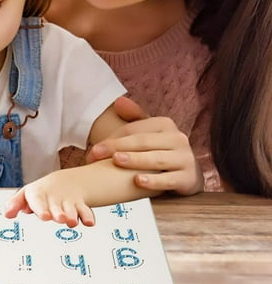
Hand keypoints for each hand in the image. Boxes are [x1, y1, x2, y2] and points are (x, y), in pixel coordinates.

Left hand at [4, 171, 94, 227]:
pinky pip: (85, 210)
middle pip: (56, 206)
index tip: (45, 217)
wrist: (63, 183)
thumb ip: (15, 203)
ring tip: (71, 222)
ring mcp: (67, 202)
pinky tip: (89, 222)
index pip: (38, 200)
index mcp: (38, 194)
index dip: (41, 208)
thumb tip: (7, 214)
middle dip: (58, 213)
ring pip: (71, 209)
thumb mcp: (26, 195)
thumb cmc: (40, 194)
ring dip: (72, 215)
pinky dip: (88, 216)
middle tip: (60, 219)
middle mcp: (54, 198)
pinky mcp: (80, 206)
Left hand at [86, 97, 203, 195]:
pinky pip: (169, 180)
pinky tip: (138, 181)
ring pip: (156, 159)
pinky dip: (154, 181)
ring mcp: (185, 159)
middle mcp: (178, 139)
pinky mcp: (189, 179)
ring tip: (117, 161)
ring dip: (135, 160)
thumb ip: (134, 117)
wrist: (187, 174)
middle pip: (142, 142)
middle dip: (117, 148)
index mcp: (165, 124)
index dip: (112, 138)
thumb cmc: (160, 151)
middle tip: (95, 155)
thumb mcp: (149, 133)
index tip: (93, 150)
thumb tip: (118, 101)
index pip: (134, 129)